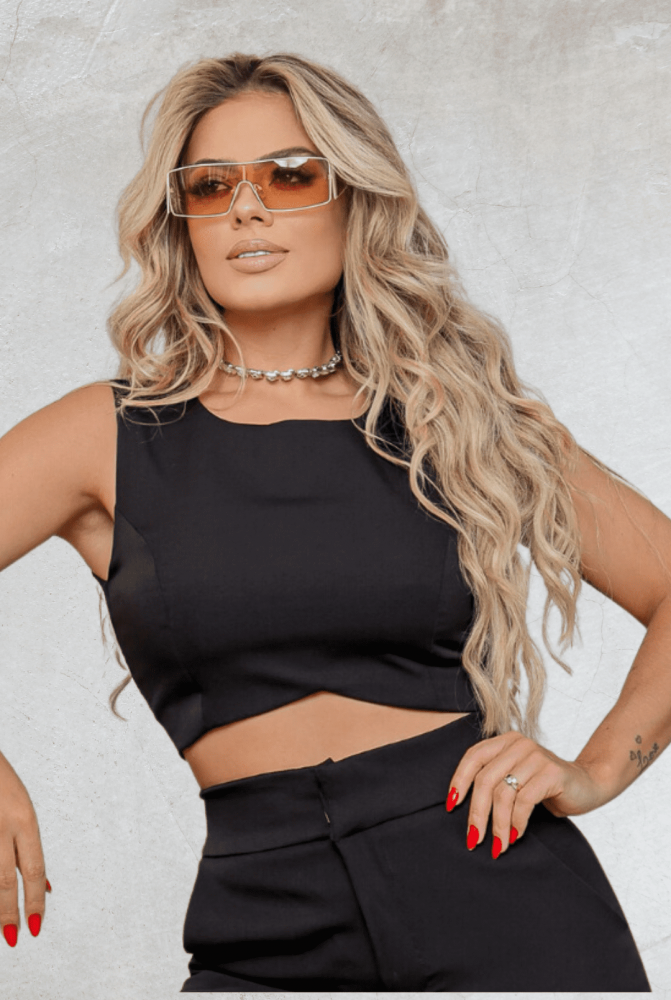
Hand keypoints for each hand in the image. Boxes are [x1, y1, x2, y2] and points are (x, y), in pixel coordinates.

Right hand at [0, 751, 49, 946]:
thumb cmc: (1, 786)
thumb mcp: (23, 812)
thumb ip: (28, 850)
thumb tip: (48, 887)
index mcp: (24, 821)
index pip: (33, 869)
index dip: (35, 901)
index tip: (35, 926)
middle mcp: (3, 827)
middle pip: (4, 880)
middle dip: (8, 913)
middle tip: (14, 937)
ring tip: (0, 925)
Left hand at [445, 731, 608, 857]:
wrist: (588, 784)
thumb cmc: (546, 787)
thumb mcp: (516, 779)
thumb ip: (495, 782)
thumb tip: (460, 808)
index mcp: (505, 742)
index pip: (473, 757)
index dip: (459, 781)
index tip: (451, 806)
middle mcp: (518, 744)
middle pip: (485, 779)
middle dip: (476, 812)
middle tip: (473, 838)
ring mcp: (535, 756)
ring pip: (504, 793)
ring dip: (497, 824)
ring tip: (498, 845)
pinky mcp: (551, 773)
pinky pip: (524, 801)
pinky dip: (516, 822)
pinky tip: (515, 836)